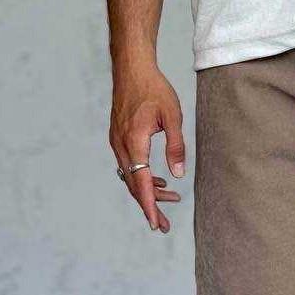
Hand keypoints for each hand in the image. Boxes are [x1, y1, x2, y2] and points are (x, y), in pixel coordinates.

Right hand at [109, 63, 184, 232]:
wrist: (131, 68)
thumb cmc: (154, 89)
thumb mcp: (173, 116)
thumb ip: (176, 146)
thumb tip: (178, 175)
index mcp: (134, 142)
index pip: (141, 183)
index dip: (149, 206)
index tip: (156, 224)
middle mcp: (121, 146)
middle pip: (134, 185)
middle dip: (149, 207)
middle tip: (165, 225)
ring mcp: (117, 142)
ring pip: (131, 176)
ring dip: (148, 191)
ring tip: (171, 200)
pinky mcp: (118, 138)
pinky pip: (129, 165)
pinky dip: (142, 177)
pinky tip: (159, 181)